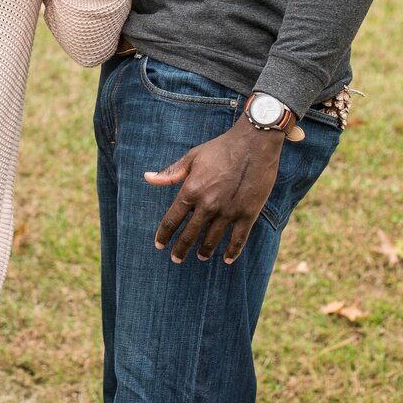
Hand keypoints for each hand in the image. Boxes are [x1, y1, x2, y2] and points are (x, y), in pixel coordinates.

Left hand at [146, 118, 283, 263]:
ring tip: (200, 257)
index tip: (159, 245)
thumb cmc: (221, 148)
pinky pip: (238, 239)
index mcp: (191, 190)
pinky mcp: (247, 213)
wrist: (254, 143)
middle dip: (180, 249)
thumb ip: (171, 172)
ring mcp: (228, 211)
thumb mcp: (193, 157)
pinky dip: (232, 251)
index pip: (172, 220)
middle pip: (189, 235)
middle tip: (176, 258)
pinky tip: (227, 259)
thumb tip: (148, 177)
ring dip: (204, 251)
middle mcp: (208, 205)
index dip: (164, 235)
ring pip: (212, 240)